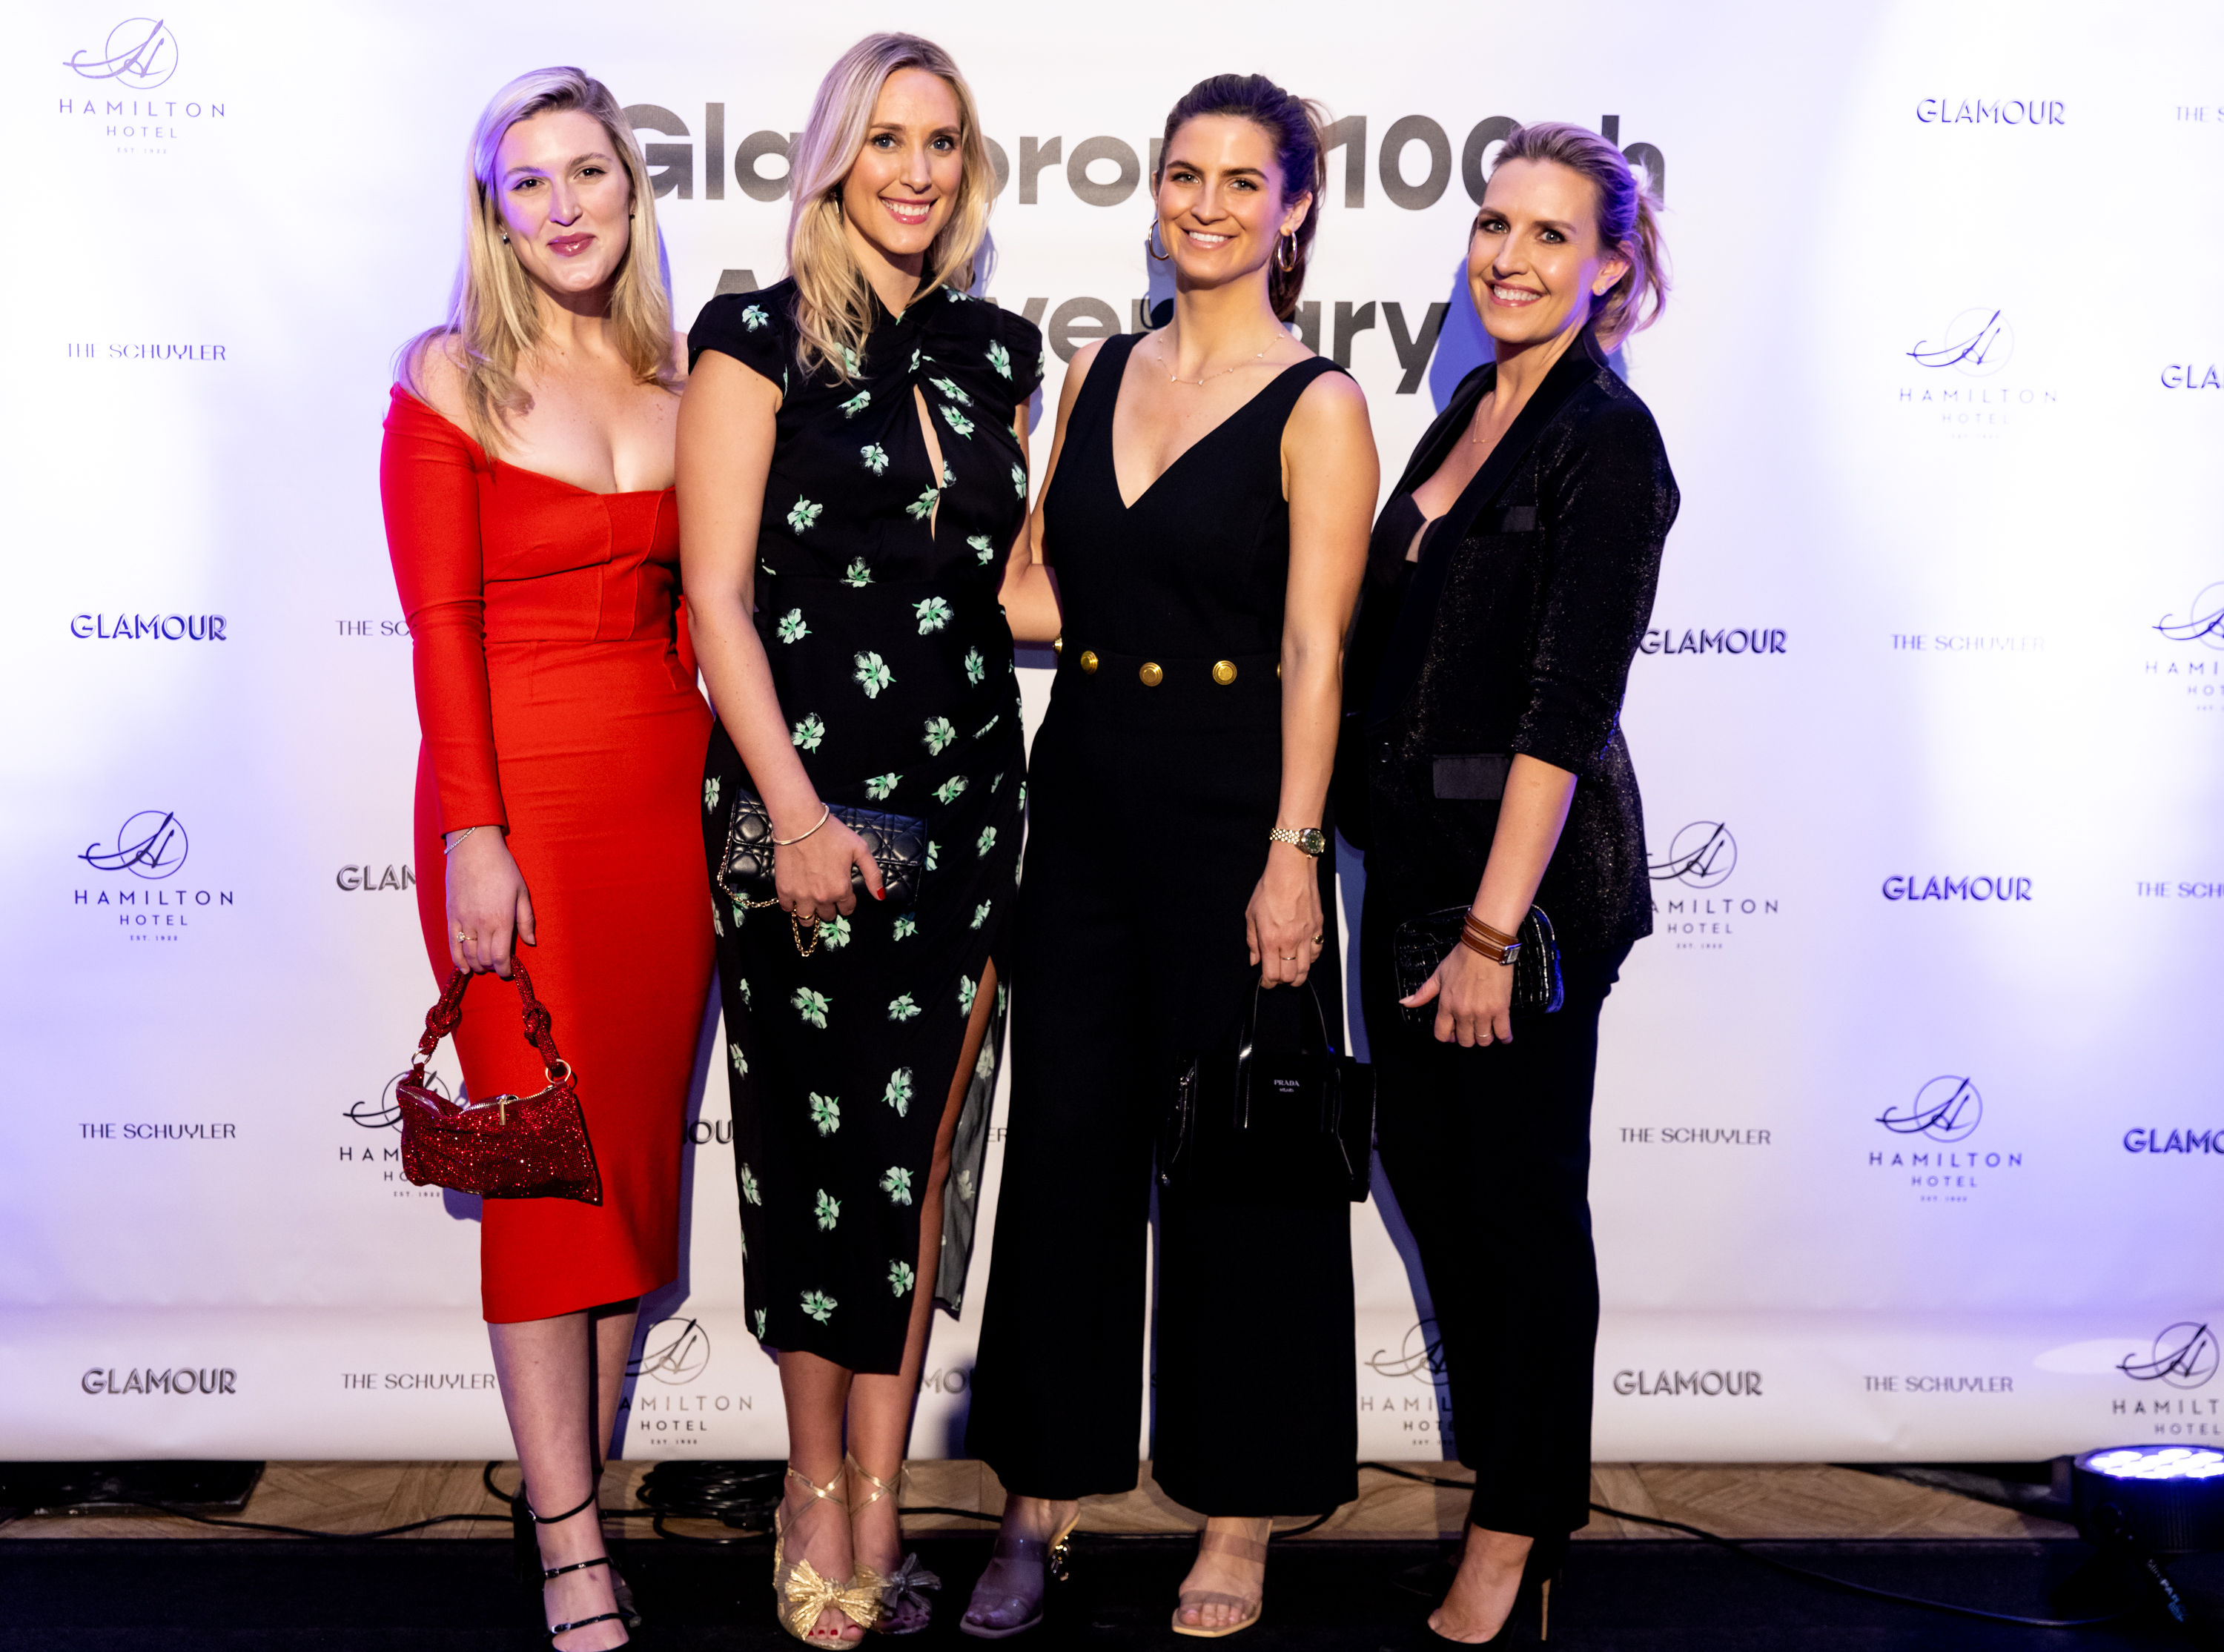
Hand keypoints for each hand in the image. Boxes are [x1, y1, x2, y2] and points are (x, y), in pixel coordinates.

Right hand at [445, 829, 534, 978]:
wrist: (473, 849)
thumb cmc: (502, 868)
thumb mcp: (522, 892)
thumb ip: (526, 920)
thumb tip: (530, 942)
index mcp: (501, 919)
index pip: (500, 956)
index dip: (504, 969)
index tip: (508, 971)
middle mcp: (481, 923)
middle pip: (484, 958)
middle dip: (493, 967)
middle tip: (499, 966)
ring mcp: (464, 920)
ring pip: (468, 954)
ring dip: (477, 965)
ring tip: (484, 966)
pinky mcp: (452, 915)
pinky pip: (453, 944)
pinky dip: (458, 959)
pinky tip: (464, 968)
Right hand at [773, 809, 884, 921]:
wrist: (800, 822)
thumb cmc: (831, 833)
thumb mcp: (860, 849)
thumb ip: (873, 875)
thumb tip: (880, 896)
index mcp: (841, 889)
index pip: (847, 909)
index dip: (847, 903)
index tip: (843, 895)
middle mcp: (821, 897)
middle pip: (828, 916)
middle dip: (830, 909)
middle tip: (826, 895)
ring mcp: (801, 895)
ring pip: (806, 920)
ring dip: (810, 915)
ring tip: (811, 904)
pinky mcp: (784, 890)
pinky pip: (787, 908)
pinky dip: (791, 906)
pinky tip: (795, 896)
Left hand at [1245, 846, 1324, 987]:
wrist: (1291, 871)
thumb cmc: (1269, 889)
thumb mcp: (1251, 915)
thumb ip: (1252, 942)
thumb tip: (1255, 960)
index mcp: (1270, 940)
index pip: (1272, 975)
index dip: (1268, 983)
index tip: (1265, 982)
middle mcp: (1290, 941)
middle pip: (1290, 977)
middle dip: (1282, 982)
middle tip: (1277, 977)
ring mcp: (1307, 936)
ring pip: (1306, 969)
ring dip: (1297, 975)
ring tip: (1290, 972)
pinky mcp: (1318, 928)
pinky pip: (1317, 953)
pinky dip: (1310, 960)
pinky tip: (1303, 956)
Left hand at [1402, 935, 1513, 1046]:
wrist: (1485, 947)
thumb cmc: (1463, 958)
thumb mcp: (1438, 974)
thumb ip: (1423, 993)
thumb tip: (1405, 1003)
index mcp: (1446, 1004)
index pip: (1442, 1034)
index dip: (1447, 1037)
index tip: (1453, 1034)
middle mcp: (1463, 1012)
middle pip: (1464, 1041)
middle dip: (1467, 1038)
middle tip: (1471, 1031)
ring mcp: (1482, 1012)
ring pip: (1483, 1040)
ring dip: (1484, 1038)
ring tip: (1486, 1031)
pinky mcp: (1500, 1009)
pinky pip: (1503, 1033)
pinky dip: (1505, 1038)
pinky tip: (1504, 1036)